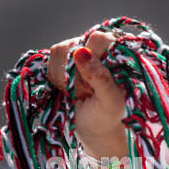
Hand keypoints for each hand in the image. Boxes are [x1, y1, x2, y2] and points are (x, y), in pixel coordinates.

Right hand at [47, 31, 127, 159]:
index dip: (91, 61)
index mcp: (118, 52)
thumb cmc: (107, 116)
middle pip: (74, 45)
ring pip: (59, 51)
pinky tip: (68, 90)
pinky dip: (55, 79)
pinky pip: (50, 60)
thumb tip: (80, 51)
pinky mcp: (62, 59)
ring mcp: (78, 50)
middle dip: (76, 74)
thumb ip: (100, 78)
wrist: (93, 129)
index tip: (93, 86)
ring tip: (79, 92)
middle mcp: (98, 46)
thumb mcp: (109, 102)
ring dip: (64, 78)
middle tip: (87, 92)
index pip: (98, 39)